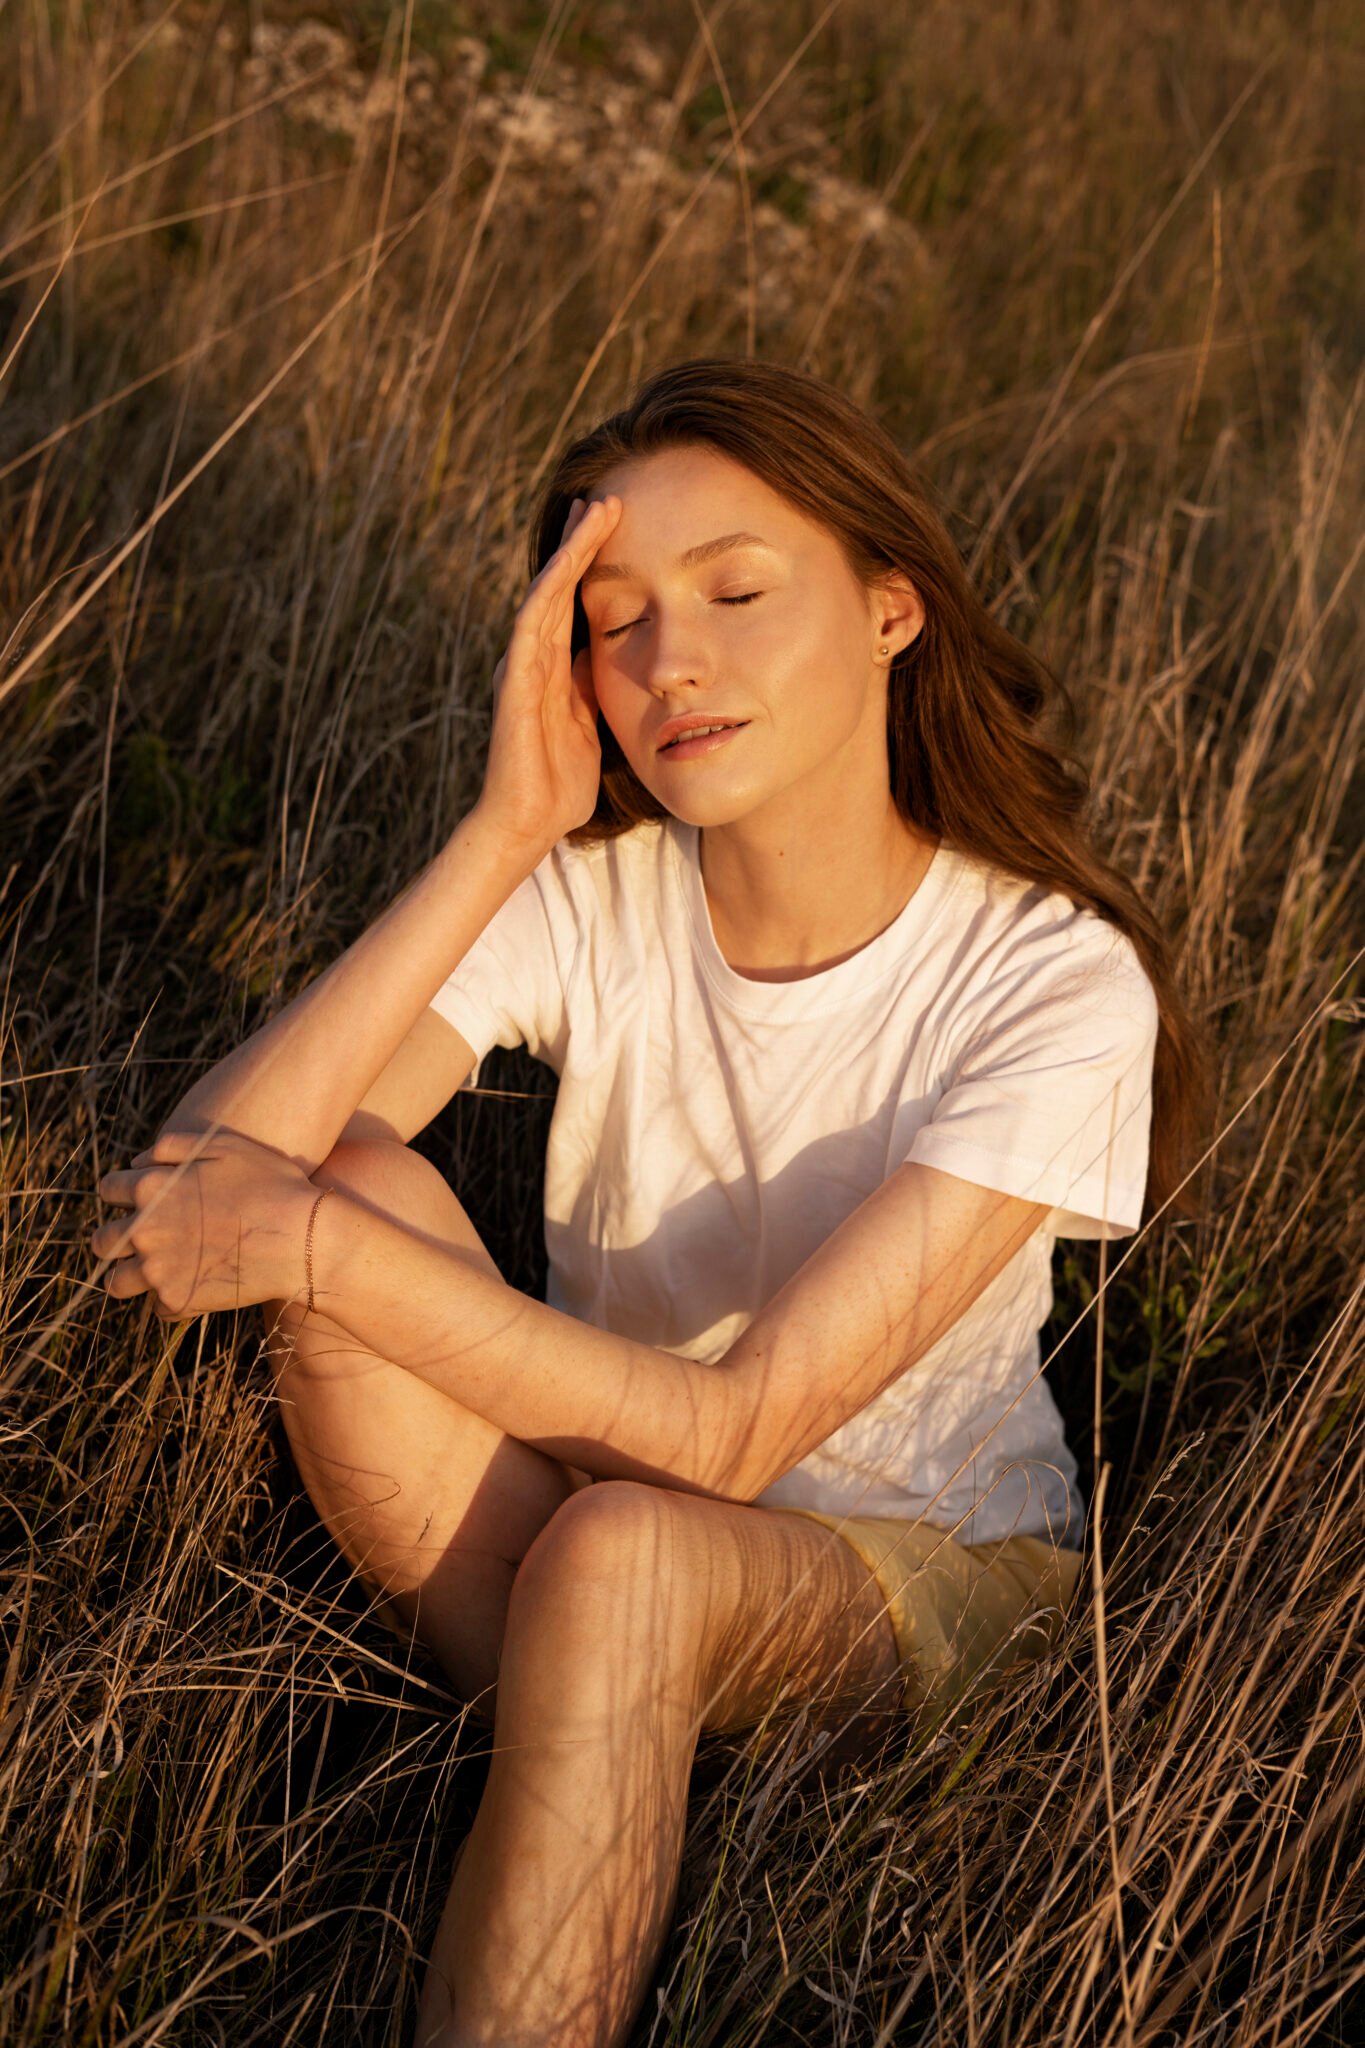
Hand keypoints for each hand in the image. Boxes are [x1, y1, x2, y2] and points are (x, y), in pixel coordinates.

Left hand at [89, 1128, 318, 1319]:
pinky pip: (158, 1308)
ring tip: (158, 1271)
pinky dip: (172, 1299)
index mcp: (150, 1188)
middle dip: (116, 1239)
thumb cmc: (271, 1184)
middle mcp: (144, 1231)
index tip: (140, 1199)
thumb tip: (138, 1161)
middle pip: (102, 1242)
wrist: (303, 1239)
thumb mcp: (225, 1146)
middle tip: (143, 1240)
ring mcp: (158, 1270)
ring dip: (132, 1276)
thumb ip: (173, 1146)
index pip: (108, 1190)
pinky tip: (194, 1286)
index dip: (122, 1193)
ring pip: (117, 1283)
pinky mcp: (178, 1301)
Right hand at [475, 493, 622, 854]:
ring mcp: (519, 666)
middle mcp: (531, 658)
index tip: (617, 526)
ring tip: (594, 510)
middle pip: (556, 585)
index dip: (591, 562)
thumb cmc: (560, 782)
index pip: (572, 601)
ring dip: (569, 551)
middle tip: (604, 496)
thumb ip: (593, 684)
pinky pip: (530, 625)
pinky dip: (548, 589)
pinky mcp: (514, 682)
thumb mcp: (592, 720)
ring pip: (543, 592)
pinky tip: (567, 559)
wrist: (529, 823)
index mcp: (551, 666)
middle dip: (579, 540)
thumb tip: (612, 650)